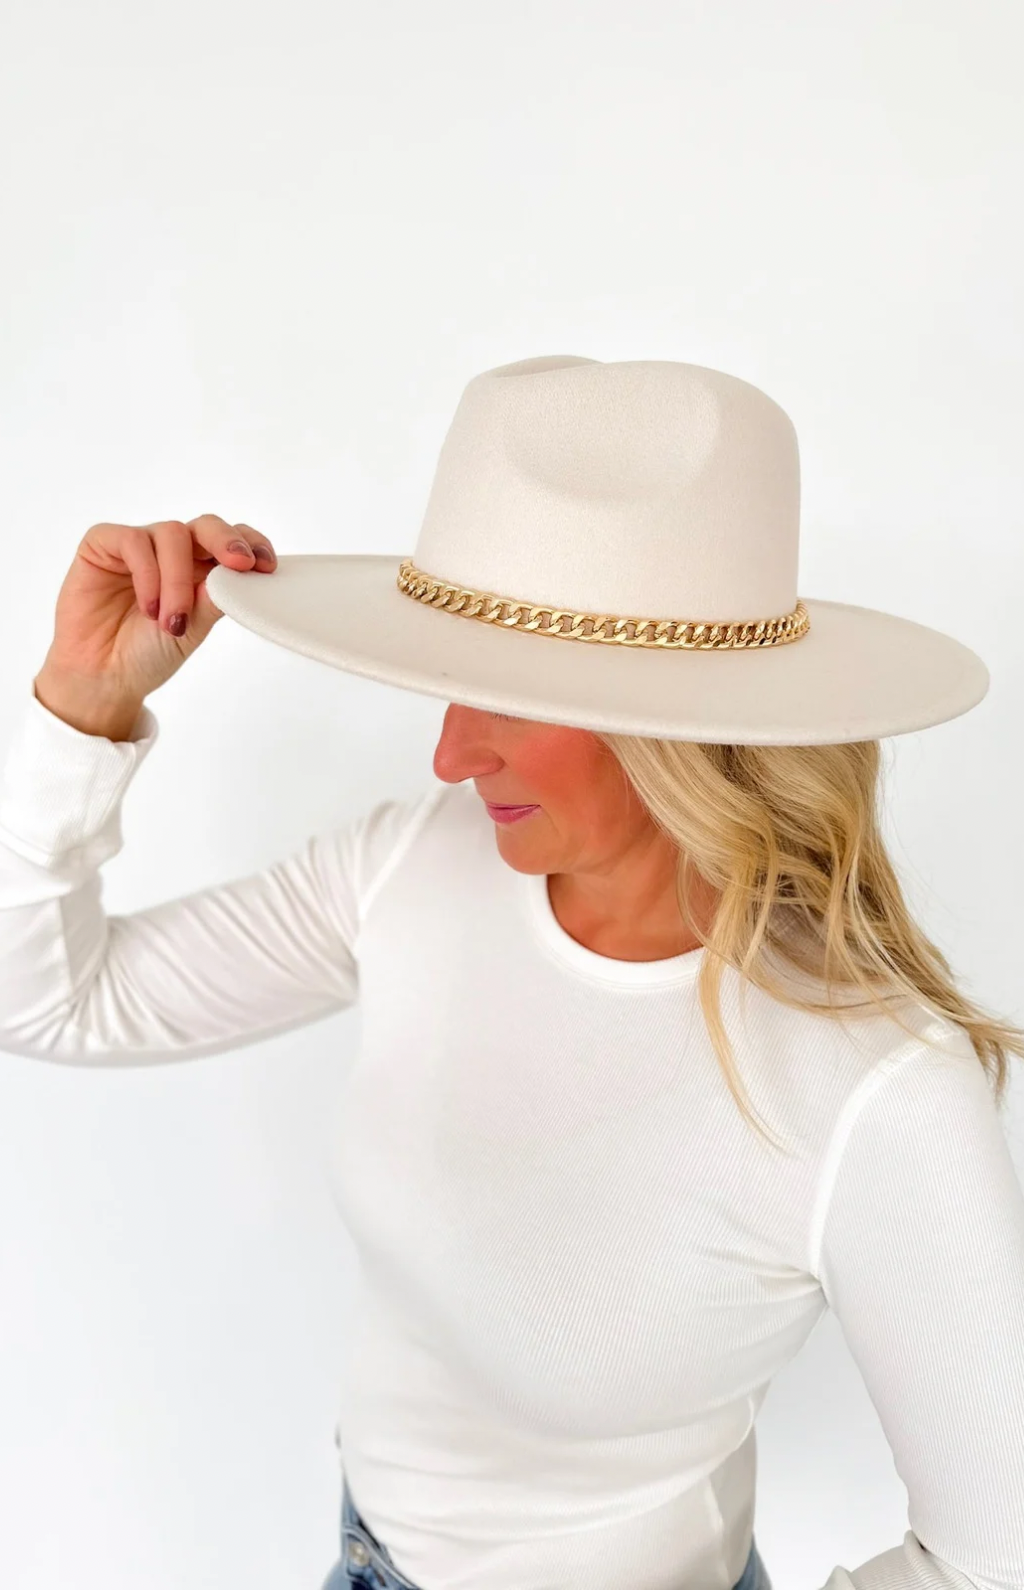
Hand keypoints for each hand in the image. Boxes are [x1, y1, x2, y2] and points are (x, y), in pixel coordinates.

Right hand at [37, 514, 276, 706]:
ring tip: (172, 621)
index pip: (231, 540)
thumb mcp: (195, 627)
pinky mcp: (103, 545)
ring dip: (178, 580)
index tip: (267, 567)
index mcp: (200, 567)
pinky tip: (148, 607)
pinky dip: (147, 574)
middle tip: (241, 564)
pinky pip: (133, 541)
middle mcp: (171, 551)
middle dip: (225, 541)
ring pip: (172, 534)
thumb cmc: (149, 652)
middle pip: (205, 525)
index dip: (252, 544)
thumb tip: (244, 572)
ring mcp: (138, 545)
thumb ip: (216, 597)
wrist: (105, 677)